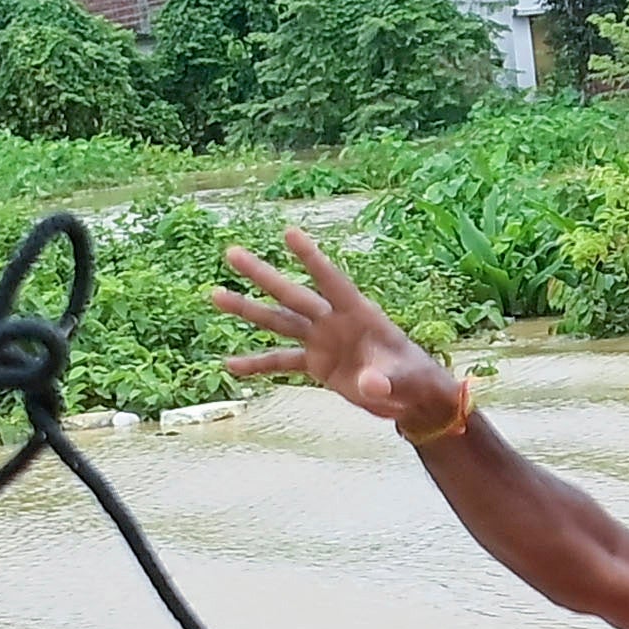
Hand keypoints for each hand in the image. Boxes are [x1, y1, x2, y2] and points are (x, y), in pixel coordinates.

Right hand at [213, 232, 456, 427]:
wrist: (408, 396)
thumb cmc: (412, 379)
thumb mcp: (402, 381)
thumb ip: (384, 381)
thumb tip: (370, 384)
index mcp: (359, 314)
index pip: (331, 280)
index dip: (311, 258)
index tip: (289, 233)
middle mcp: (333, 321)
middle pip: (292, 295)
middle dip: (263, 275)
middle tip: (231, 253)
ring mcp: (321, 340)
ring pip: (279, 322)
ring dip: (248, 310)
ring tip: (216, 295)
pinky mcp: (315, 363)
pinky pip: (280, 361)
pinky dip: (257, 364)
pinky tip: (230, 364)